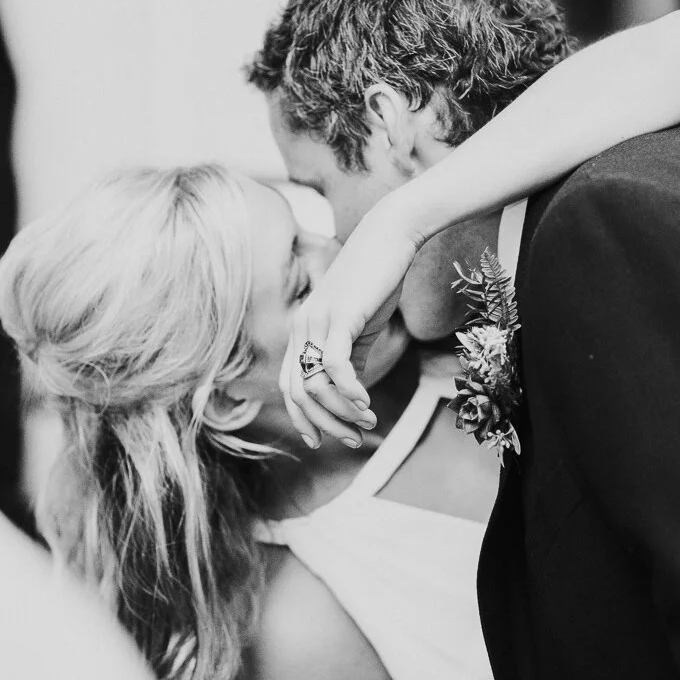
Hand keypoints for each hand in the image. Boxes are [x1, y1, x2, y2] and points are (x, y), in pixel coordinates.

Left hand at [280, 205, 422, 446]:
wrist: (390, 240)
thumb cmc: (376, 282)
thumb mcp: (359, 328)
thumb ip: (351, 360)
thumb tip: (352, 396)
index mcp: (301, 332)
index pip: (289, 387)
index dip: (303, 419)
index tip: (325, 440)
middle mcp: (301, 329)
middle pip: (297, 393)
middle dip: (323, 425)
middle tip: (352, 439)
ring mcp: (316, 322)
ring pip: (314, 385)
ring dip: (341, 413)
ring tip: (367, 423)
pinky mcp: (338, 317)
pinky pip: (334, 366)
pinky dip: (349, 392)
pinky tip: (366, 403)